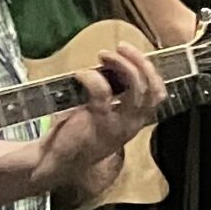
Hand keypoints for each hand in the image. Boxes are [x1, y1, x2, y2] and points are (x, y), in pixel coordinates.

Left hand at [33, 46, 164, 188]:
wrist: (53, 162)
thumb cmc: (74, 136)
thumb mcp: (101, 116)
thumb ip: (111, 97)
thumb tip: (109, 67)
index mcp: (134, 121)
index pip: (157, 93)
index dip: (150, 70)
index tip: (132, 54)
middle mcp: (132, 124)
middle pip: (151, 87)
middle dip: (140, 62)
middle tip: (122, 47)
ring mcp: (118, 125)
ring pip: (136, 88)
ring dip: (122, 64)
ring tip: (105, 54)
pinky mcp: (99, 123)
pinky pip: (102, 91)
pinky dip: (92, 77)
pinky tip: (80, 74)